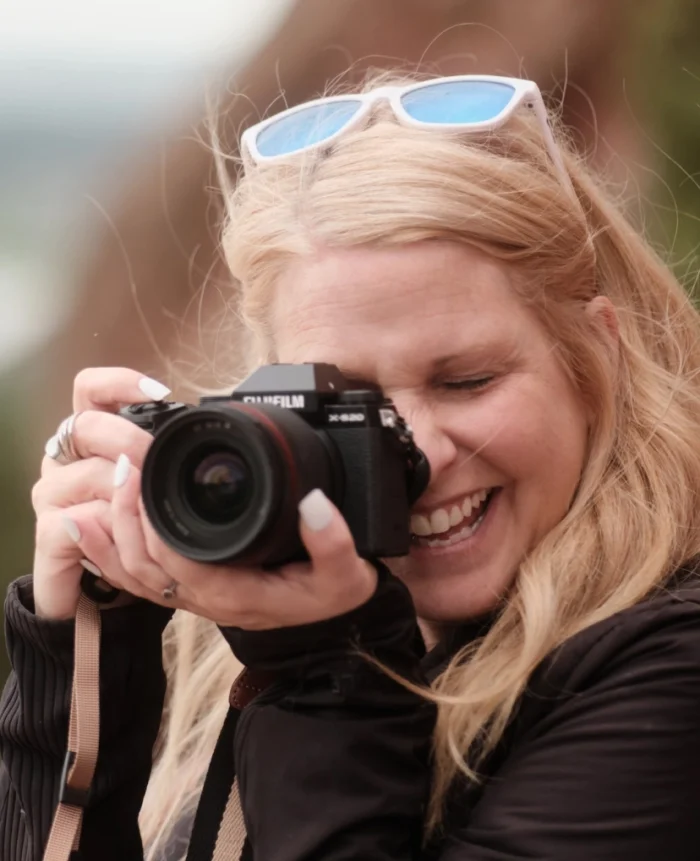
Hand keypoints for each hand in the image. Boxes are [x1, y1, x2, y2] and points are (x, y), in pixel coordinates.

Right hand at [32, 368, 171, 618]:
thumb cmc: (129, 530)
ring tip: (153, 505)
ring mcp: (52, 496)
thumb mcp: (150, 487)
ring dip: (126, 490)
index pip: (90, 389)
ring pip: (86, 474)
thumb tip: (198, 430)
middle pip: (85, 425)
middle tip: (157, 458)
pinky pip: (77, 522)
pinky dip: (108, 526)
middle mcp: (64, 460)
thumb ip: (161, 456)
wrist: (94, 591)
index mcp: (89, 439)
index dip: (120, 383)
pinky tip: (124, 530)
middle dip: (129, 439)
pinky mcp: (48, 534)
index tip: (160, 393)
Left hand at [64, 455, 377, 629]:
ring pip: (133, 574)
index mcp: (237, 593)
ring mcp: (194, 596)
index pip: (176, 560)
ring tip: (92, 493)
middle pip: (143, 566)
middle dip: (123, 517)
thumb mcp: (347, 575)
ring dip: (108, 536)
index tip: (142, 474)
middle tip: (120, 467)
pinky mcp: (191, 588)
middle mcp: (205, 599)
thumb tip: (313, 501)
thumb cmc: (332, 599)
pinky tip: (92, 528)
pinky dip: (108, 555)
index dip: (151, 523)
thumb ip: (334, 542)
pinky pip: (138, 577)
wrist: (328, 623)